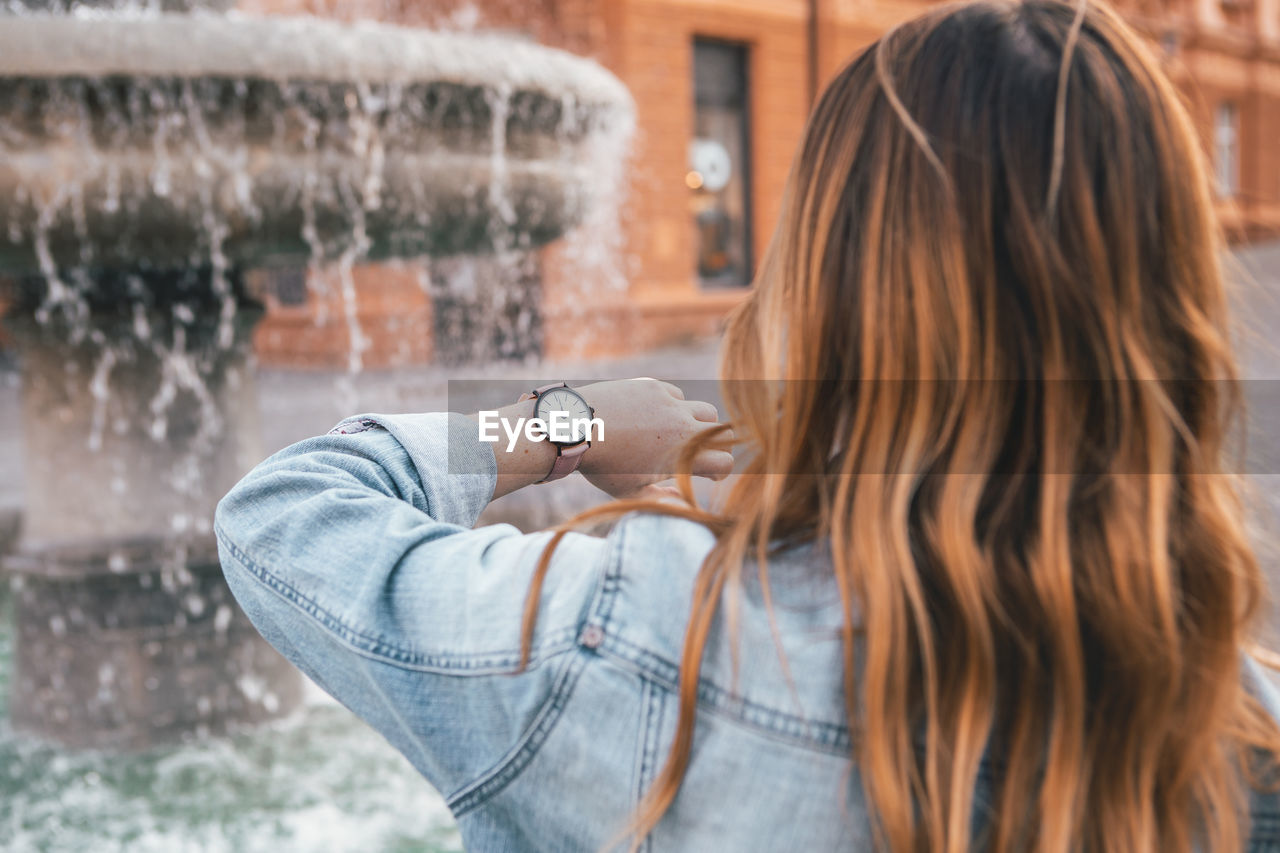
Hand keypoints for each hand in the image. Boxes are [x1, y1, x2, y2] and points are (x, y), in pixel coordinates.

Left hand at [574, 379, 733, 498]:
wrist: (575, 427)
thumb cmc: (603, 466)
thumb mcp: (630, 493)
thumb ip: (662, 500)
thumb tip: (683, 501)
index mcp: (681, 456)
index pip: (725, 462)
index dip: (721, 471)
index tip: (709, 475)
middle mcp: (683, 427)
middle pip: (724, 434)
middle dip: (718, 447)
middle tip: (703, 455)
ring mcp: (670, 403)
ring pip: (705, 412)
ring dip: (701, 425)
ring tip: (683, 435)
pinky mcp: (655, 387)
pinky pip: (678, 396)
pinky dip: (675, 408)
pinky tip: (657, 418)